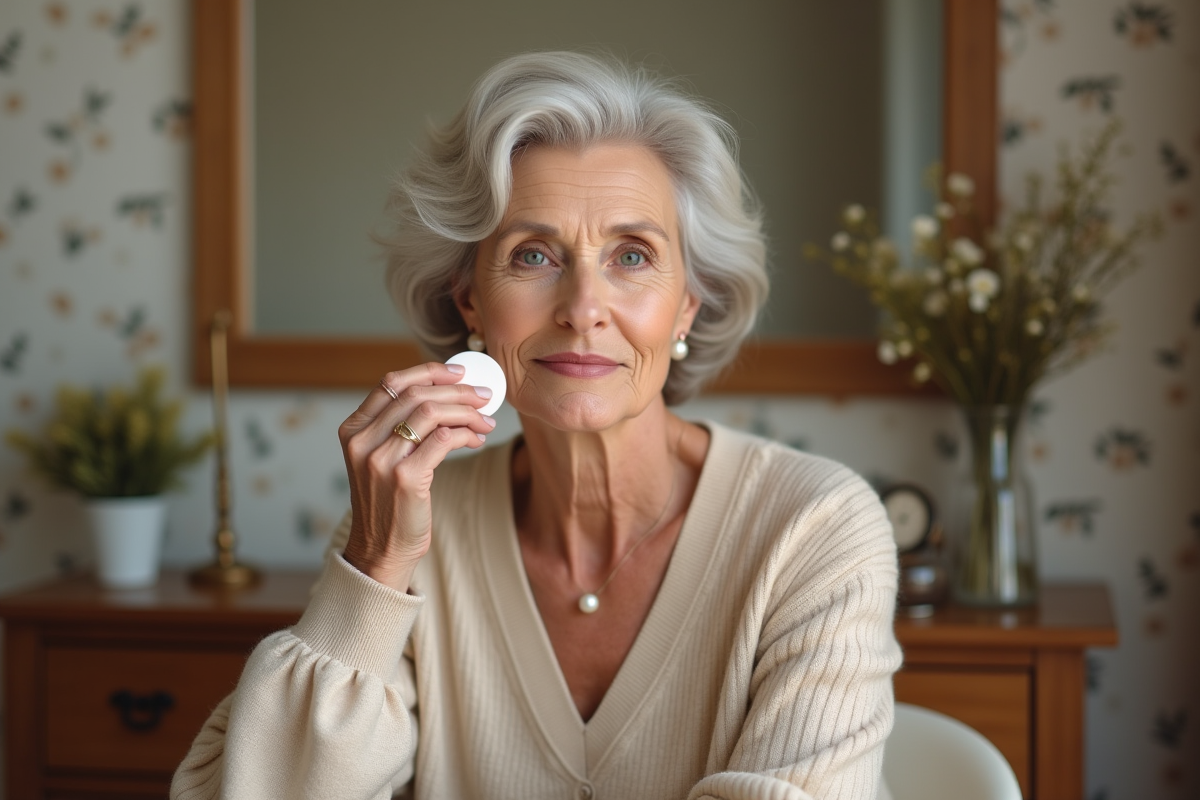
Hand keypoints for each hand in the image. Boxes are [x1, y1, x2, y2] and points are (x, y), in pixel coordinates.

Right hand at [338, 362, 495, 591]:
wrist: (380, 550)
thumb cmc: (388, 503)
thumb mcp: (379, 459)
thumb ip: (397, 428)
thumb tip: (445, 395)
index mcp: (353, 430)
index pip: (392, 383)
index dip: (429, 372)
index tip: (459, 374)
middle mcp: (362, 441)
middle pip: (417, 394)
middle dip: (457, 391)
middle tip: (483, 396)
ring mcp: (381, 460)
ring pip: (432, 413)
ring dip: (467, 411)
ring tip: (486, 420)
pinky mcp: (405, 478)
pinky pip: (445, 439)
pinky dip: (467, 434)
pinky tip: (477, 440)